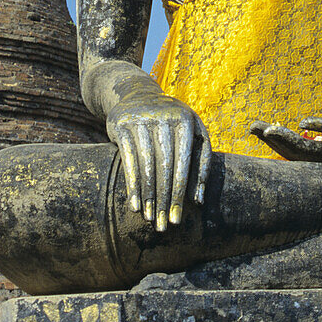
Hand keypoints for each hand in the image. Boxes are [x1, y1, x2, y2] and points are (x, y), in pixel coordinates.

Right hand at [107, 93, 211, 230]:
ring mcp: (142, 118)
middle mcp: (164, 116)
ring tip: (149, 219)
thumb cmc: (171, 124)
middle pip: (165, 166)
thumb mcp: (191, 135)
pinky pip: (128, 159)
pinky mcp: (122, 123)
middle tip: (163, 226)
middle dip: (165, 199)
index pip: (184, 163)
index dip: (181, 193)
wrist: (137, 95)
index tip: (179, 219)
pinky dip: (132, 185)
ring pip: (146, 164)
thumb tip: (198, 201)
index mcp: (186, 119)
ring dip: (148, 196)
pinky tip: (134, 206)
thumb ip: (199, 164)